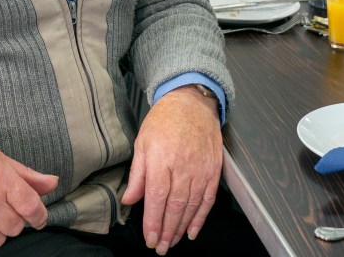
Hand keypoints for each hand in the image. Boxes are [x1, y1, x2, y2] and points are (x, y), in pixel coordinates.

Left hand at [121, 86, 221, 255]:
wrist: (191, 102)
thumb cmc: (164, 120)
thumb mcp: (143, 141)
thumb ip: (138, 173)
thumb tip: (130, 199)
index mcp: (161, 159)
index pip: (156, 197)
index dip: (153, 221)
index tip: (149, 238)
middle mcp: (183, 166)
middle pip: (175, 206)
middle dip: (166, 231)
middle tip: (160, 247)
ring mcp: (200, 168)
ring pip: (191, 206)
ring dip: (181, 228)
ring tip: (172, 242)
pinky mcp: (213, 169)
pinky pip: (208, 198)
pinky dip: (200, 217)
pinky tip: (192, 230)